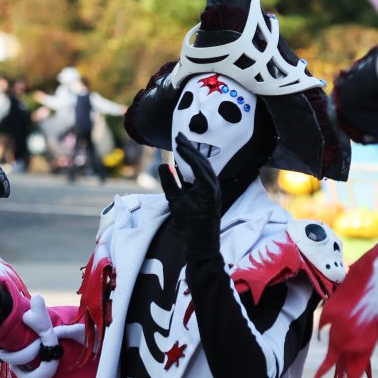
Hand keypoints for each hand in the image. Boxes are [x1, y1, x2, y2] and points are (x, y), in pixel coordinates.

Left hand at [159, 134, 220, 260]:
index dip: (189, 151)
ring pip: (203, 165)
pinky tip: (184, 154)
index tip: (179, 139)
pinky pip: (204, 175)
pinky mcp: (211, 195)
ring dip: (191, 152)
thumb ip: (170, 183)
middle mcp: (212, 186)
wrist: (199, 242)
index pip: (198, 164)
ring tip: (180, 142)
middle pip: (202, 161)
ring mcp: (213, 190)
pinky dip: (194, 163)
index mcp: (205, 185)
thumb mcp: (174, 199)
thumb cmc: (189, 223)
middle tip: (178, 135)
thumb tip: (163, 166)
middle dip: (190, 147)